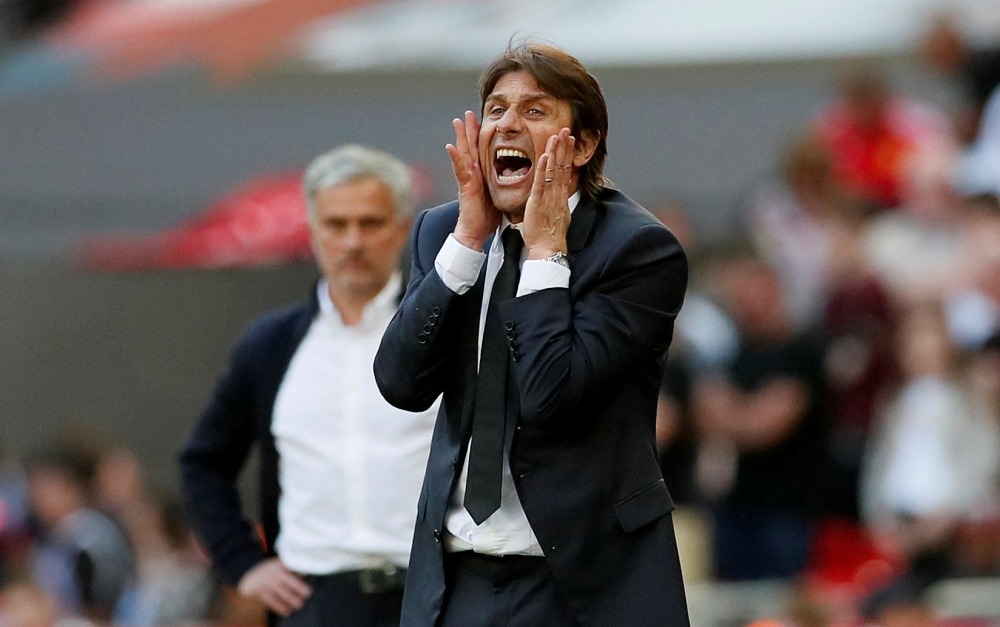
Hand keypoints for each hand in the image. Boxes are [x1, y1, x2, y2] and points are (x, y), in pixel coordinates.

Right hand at [237, 557, 311, 616]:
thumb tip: (307, 573)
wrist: (247, 576)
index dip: (301, 571)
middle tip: (308, 594)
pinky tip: (287, 611)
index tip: (308, 576)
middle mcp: (273, 573)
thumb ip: (290, 569)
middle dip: (299, 588)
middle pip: (289, 581)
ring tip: (299, 605)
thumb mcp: (278, 565)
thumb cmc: (270, 571)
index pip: (292, 567)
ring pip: (282, 593)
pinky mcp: (261, 593)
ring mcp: (267, 583)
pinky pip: (272, 602)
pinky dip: (280, 607)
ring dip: (291, 600)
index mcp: (279, 565)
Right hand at [446, 111, 499, 249]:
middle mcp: (473, 174)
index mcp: (483, 174)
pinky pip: (460, 170)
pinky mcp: (465, 187)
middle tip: (468, 113)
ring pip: (464, 154)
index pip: (483, 151)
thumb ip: (503, 183)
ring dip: (460, 137)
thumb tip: (518, 176)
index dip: (482, 136)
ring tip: (457, 121)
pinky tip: (450, 146)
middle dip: (469, 130)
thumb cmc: (487, 216)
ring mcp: (468, 179)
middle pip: (471, 147)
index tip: (484, 120)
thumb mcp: (499, 194)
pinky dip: (455, 158)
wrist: (476, 232)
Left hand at [523, 129, 573, 258]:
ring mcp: (549, 197)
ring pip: (553, 170)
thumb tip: (557, 196)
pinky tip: (544, 155)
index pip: (565, 170)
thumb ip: (556, 202)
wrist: (549, 249)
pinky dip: (542, 168)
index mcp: (560, 196)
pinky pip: (541, 182)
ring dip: (555, 151)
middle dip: (565, 147)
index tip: (569, 140)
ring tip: (557, 136)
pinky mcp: (538, 202)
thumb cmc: (550, 237)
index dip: (567, 154)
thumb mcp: (557, 215)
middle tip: (566, 130)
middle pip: (562, 165)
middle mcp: (557, 194)